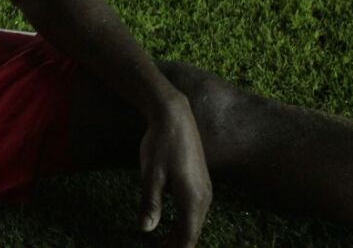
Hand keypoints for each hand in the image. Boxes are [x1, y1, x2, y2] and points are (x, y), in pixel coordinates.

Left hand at [138, 98, 211, 247]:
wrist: (174, 117)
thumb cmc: (160, 145)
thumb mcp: (150, 175)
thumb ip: (150, 204)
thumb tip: (146, 230)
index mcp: (192, 199)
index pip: (188, 236)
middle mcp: (204, 197)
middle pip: (193, 231)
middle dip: (177, 244)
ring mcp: (206, 188)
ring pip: (196, 221)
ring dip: (181, 233)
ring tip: (164, 243)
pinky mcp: (203, 181)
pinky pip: (196, 210)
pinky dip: (185, 221)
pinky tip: (173, 222)